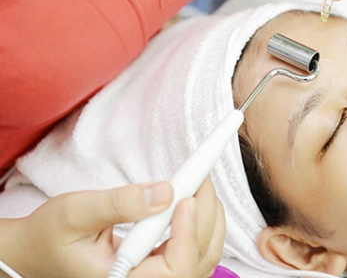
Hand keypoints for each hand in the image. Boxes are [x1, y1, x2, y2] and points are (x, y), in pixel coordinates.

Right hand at [2, 180, 224, 277]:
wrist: (38, 248)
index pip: (173, 270)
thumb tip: (165, 193)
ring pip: (202, 255)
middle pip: (196, 259)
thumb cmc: (51, 234)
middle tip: (200, 179)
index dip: (188, 233)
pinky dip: (200, 224)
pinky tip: (193, 200)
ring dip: (208, 219)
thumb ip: (121, 203)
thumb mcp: (78, 211)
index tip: (187, 197)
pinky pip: (193, 251)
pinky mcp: (159, 266)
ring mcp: (154, 276)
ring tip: (199, 186)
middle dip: (205, 216)